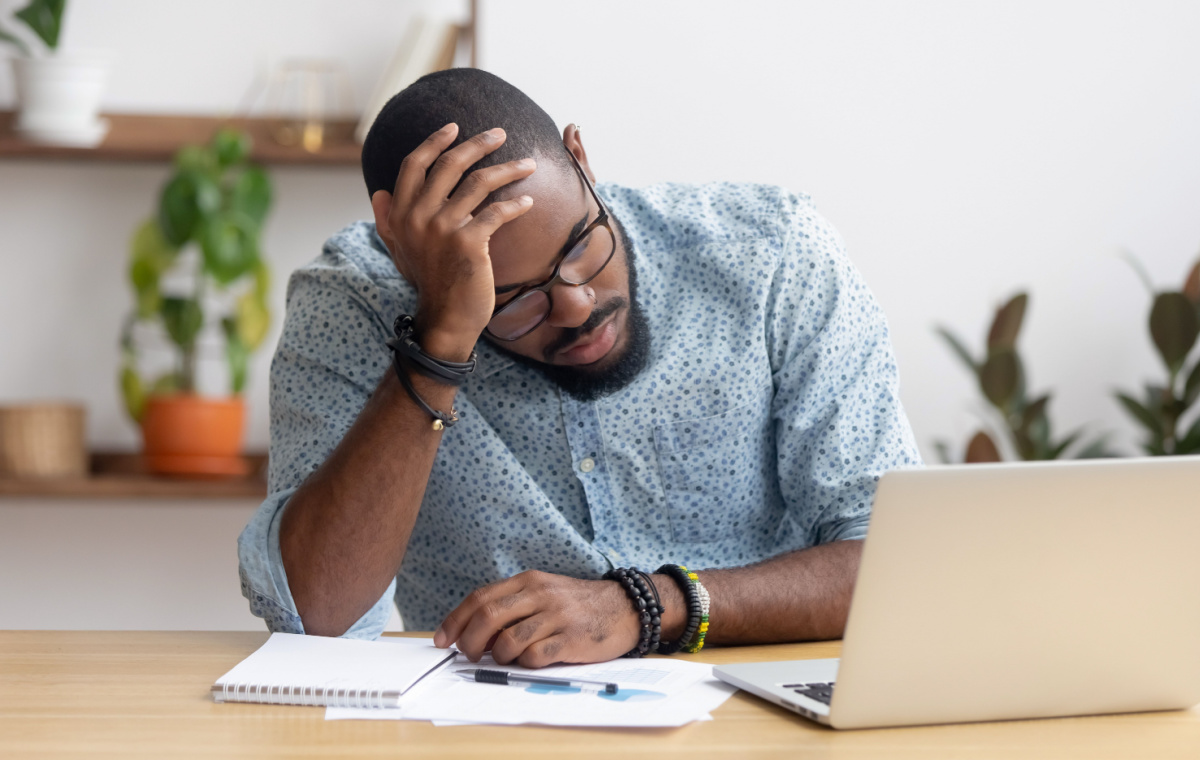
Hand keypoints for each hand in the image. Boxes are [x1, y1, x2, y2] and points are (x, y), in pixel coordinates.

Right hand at [370, 123, 536, 359]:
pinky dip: (516, 204)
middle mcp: (418, 216)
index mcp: (401, 213)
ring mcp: (443, 228)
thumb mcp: (400, 250)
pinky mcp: (469, 243)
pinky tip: (528, 201)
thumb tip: (377, 193)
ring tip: (529, 163)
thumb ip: (388, 220)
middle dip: (478, 144)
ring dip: (508, 168)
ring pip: (479, 183)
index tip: (455, 127)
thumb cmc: (428, 283)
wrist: (445, 320)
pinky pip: (497, 212)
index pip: (415, 165)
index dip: (435, 142)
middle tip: (500, 133)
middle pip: (450, 164)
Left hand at [433, 570, 640, 667]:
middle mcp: (539, 594)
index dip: (455, 620)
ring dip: (497, 656)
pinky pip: (535, 656)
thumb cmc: (577, 604)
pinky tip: (530, 661)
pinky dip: (524, 663)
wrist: (624, 607)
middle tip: (468, 655)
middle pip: (488, 617)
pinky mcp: (570, 639)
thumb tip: (474, 633)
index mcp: (528, 581)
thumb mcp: (543, 593)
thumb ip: (512, 606)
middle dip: (469, 641)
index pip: (480, 597)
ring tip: (504, 659)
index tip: (441, 639)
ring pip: (508, 640)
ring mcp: (556, 616)